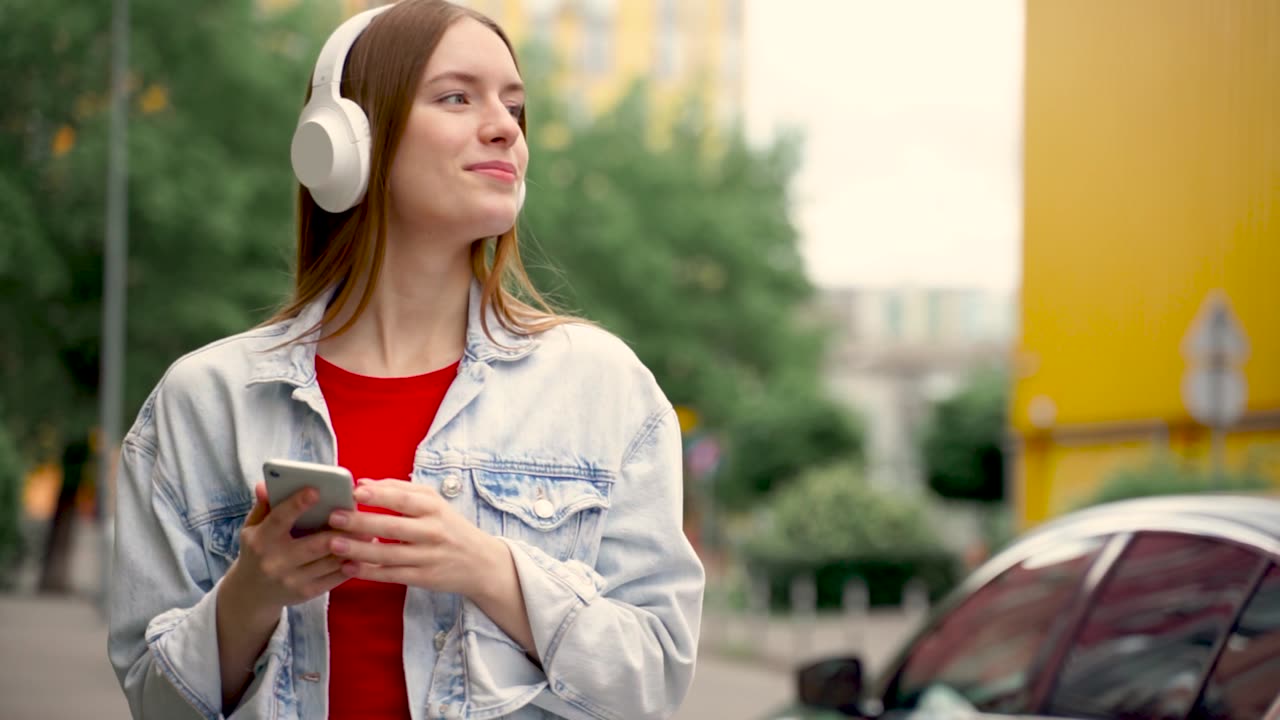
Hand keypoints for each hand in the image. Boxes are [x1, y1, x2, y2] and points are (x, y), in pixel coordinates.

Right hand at [220, 482, 369, 621]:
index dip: (298, 504)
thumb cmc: (257, 550)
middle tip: (359, 514)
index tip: (316, 489)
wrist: (252, 593)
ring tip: (369, 531)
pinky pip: (334, 578)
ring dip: (352, 546)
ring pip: (330, 561)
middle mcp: (275, 562)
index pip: (280, 519)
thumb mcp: (252, 527)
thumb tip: (265, 484)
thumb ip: (264, 505)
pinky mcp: (306, 593)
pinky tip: (363, 552)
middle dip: (340, 529)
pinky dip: (351, 565)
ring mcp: (292, 580)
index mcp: (261, 540)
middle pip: (315, 543)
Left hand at [325, 479, 506, 598]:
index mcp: (434, 508)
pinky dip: (369, 572)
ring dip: (359, 550)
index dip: (379, 495)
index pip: (404, 499)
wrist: (480, 562)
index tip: (355, 492)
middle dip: (361, 522)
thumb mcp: (433, 502)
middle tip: (334, 518)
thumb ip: (399, 490)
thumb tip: (364, 483)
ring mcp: (428, 557)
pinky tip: (349, 567)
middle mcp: (432, 531)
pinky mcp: (423, 578)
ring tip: (334, 544)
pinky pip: (392, 575)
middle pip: (393, 527)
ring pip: (388, 554)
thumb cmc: (449, 527)